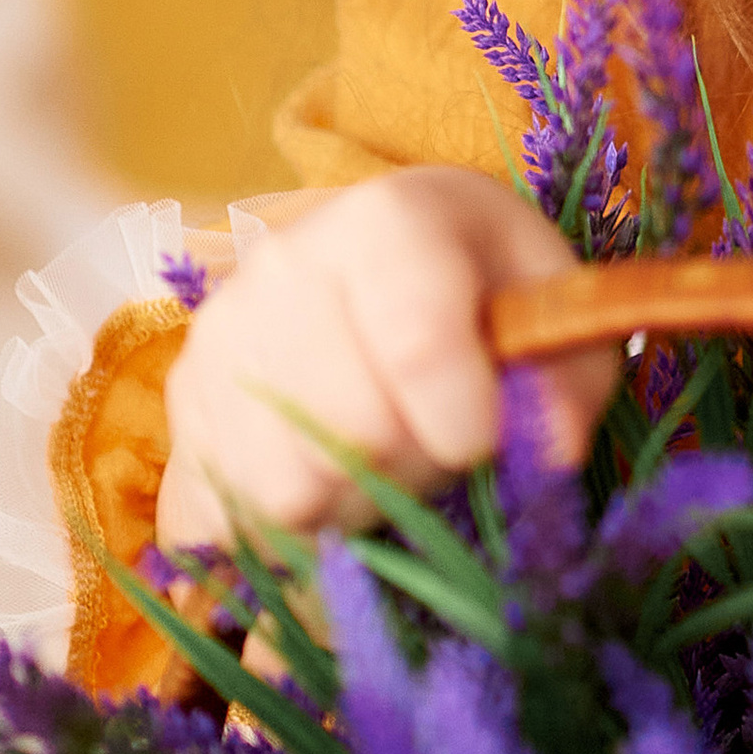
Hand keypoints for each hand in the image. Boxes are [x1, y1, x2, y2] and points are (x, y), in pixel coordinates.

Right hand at [157, 166, 622, 550]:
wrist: (389, 262)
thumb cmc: (486, 287)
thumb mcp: (556, 311)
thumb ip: (569, 379)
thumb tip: (549, 452)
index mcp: (386, 221)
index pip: (420, 350)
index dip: (470, 427)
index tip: (487, 438)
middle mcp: (283, 267)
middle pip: (352, 436)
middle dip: (417, 470)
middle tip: (436, 445)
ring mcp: (219, 337)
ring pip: (286, 494)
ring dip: (353, 508)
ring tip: (381, 460)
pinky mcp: (183, 403)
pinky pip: (226, 520)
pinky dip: (283, 532)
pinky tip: (323, 483)